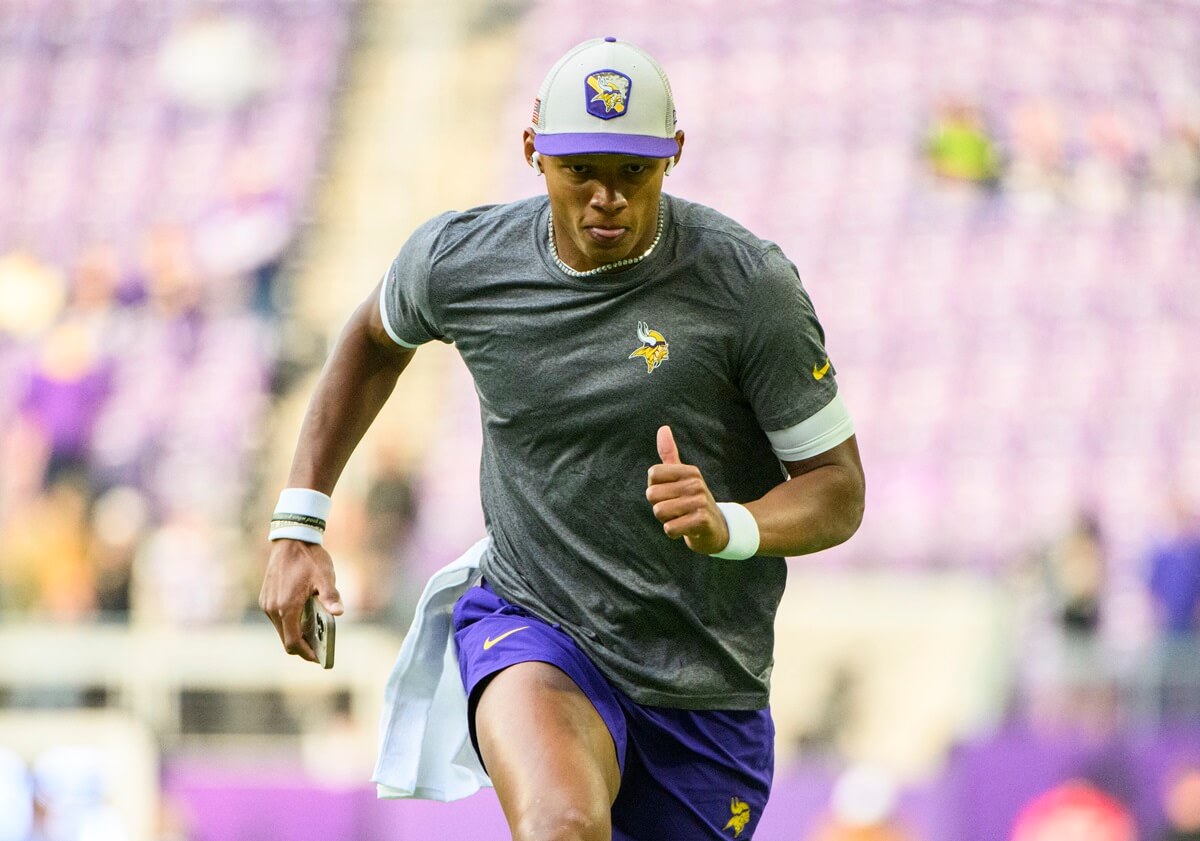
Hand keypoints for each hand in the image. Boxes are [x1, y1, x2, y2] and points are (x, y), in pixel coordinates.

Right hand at [259, 539, 343, 662]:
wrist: (291, 539)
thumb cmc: (309, 558)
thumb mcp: (325, 577)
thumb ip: (331, 596)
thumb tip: (339, 613)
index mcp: (286, 607)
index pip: (293, 642)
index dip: (306, 653)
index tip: (318, 659)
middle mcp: (272, 609)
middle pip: (286, 638)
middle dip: (303, 646)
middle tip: (320, 649)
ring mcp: (267, 603)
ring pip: (281, 629)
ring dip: (295, 634)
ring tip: (315, 634)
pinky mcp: (265, 598)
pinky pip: (277, 618)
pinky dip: (289, 623)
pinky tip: (305, 618)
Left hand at [646, 425, 729, 554]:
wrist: (717, 528)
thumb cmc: (692, 501)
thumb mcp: (682, 476)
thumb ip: (670, 454)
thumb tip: (663, 428)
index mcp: (689, 470)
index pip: (653, 474)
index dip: (655, 488)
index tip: (671, 494)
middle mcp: (695, 483)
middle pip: (652, 495)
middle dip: (659, 507)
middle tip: (677, 509)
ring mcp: (699, 501)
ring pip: (659, 512)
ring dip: (666, 520)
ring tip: (682, 518)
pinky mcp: (701, 520)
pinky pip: (669, 528)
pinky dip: (673, 532)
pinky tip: (686, 529)